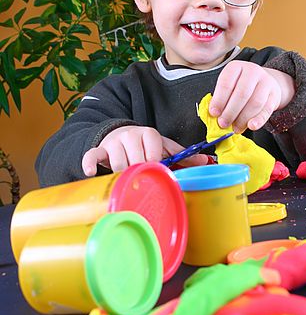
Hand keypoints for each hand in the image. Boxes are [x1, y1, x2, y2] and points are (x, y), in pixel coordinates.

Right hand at [82, 126, 207, 175]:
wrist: (119, 134)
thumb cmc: (145, 145)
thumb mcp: (163, 146)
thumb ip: (183, 155)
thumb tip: (205, 161)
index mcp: (149, 134)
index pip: (154, 150)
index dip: (156, 164)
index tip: (157, 173)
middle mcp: (131, 135)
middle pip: (137, 160)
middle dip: (140, 172)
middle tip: (142, 180)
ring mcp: (114, 142)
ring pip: (118, 163)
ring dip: (122, 175)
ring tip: (127, 180)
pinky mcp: (99, 149)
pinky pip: (91, 156)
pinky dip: (90, 164)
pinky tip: (91, 173)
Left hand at [209, 61, 293, 133]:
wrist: (264, 82)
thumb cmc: (240, 85)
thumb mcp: (229, 85)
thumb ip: (221, 98)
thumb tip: (215, 115)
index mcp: (236, 67)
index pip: (226, 83)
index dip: (219, 100)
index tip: (214, 113)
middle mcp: (252, 71)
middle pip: (241, 94)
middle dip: (230, 112)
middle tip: (223, 124)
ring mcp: (266, 82)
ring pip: (255, 102)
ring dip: (243, 118)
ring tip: (235, 128)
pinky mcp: (274, 94)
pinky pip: (267, 109)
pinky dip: (259, 120)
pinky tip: (251, 126)